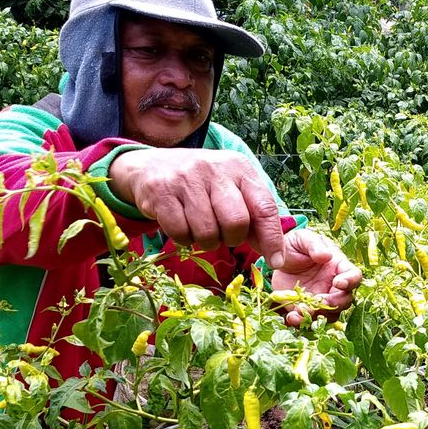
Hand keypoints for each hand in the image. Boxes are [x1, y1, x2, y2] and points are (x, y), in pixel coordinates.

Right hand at [109, 148, 285, 267]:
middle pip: (236, 222)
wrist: (151, 166)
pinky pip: (180, 233)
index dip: (272, 238)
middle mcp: (215, 169)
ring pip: (207, 232)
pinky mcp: (162, 191)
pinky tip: (182, 224)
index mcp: (239, 167)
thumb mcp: (231, 189)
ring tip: (200, 227)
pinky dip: (183, 238)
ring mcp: (187, 178)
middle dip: (232, 238)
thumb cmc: (201, 184)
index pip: (264, 207)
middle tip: (222, 234)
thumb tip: (274, 253)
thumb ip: (253, 216)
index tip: (276, 262)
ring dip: (206, 241)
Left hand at [271, 229, 362, 326]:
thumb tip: (326, 256)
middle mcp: (334, 286)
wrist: (278, 259)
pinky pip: (310, 320)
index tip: (337, 283)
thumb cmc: (295, 245)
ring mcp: (322, 299)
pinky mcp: (307, 308)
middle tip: (319, 301)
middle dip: (334, 303)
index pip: (354, 275)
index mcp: (338, 267)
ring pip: (330, 315)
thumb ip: (314, 245)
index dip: (350, 281)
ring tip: (301, 312)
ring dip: (318, 316)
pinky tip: (292, 317)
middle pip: (345, 300)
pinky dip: (302, 322)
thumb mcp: (303, 239)